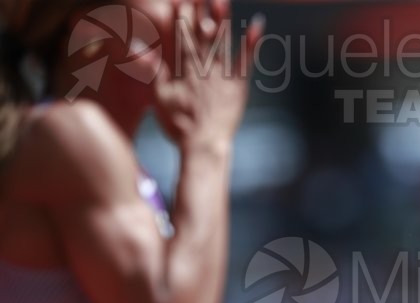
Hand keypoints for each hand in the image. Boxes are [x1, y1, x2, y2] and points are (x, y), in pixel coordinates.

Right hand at [153, 0, 263, 148]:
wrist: (203, 145)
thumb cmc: (178, 124)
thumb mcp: (158, 95)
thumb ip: (151, 68)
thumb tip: (135, 44)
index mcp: (181, 67)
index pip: (180, 33)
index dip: (181, 13)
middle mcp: (201, 66)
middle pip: (201, 32)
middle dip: (200, 9)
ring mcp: (221, 75)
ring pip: (222, 41)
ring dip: (223, 18)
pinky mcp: (238, 85)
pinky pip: (246, 60)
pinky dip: (252, 43)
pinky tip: (258, 25)